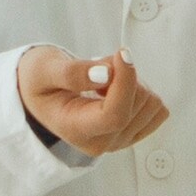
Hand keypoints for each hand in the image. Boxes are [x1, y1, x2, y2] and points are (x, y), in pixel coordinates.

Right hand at [18, 43, 169, 154]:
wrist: (39, 95)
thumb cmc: (38, 81)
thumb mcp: (43, 70)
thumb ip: (71, 73)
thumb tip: (106, 73)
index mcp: (76, 130)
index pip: (115, 114)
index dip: (125, 81)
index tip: (121, 53)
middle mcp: (101, 143)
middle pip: (137, 104)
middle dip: (123, 75)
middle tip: (95, 69)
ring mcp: (119, 141)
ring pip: (151, 103)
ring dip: (132, 82)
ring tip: (102, 80)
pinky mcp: (132, 133)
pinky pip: (157, 109)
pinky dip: (140, 91)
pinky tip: (115, 89)